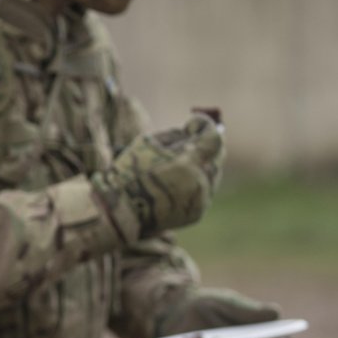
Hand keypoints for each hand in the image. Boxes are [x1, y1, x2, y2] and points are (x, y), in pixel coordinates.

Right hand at [93, 113, 223, 242]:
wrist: (120, 213)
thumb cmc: (129, 173)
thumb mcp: (148, 143)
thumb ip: (175, 135)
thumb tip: (193, 130)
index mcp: (188, 163)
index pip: (213, 137)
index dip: (203, 125)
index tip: (191, 124)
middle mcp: (200, 183)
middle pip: (217, 155)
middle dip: (205, 144)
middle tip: (191, 137)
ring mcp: (201, 200)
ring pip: (213, 174)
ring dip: (201, 163)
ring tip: (180, 160)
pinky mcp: (197, 212)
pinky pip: (205, 191)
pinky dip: (196, 181)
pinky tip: (178, 180)